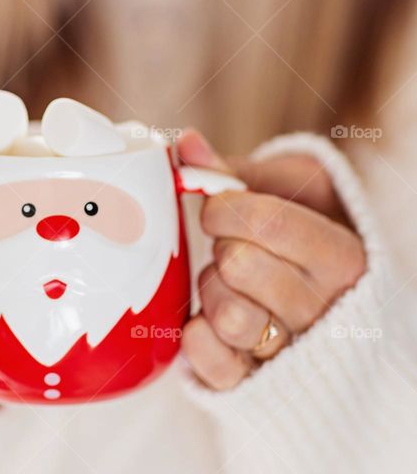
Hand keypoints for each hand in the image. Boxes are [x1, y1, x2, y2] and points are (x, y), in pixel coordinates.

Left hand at [178, 130, 365, 389]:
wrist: (314, 289)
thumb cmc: (298, 227)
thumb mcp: (282, 189)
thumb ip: (232, 170)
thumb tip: (185, 145)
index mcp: (342, 256)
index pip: (267, 221)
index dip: (225, 208)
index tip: (217, 208)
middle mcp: (324, 308)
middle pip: (240, 265)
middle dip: (220, 246)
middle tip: (228, 247)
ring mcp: (291, 349)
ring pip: (229, 316)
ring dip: (211, 290)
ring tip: (223, 282)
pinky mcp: (254, 381)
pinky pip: (217, 366)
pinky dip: (197, 340)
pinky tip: (199, 320)